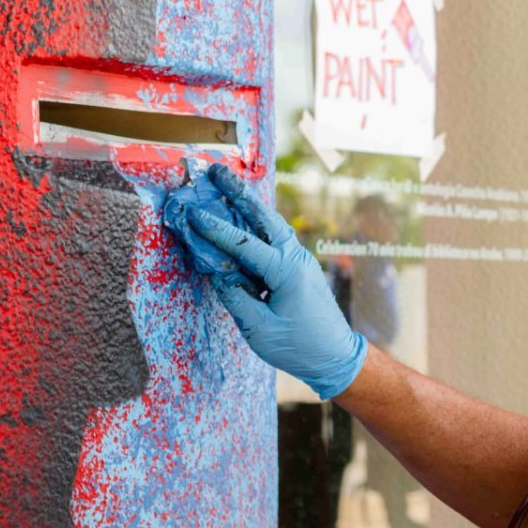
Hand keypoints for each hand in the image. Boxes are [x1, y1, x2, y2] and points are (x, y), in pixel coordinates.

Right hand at [163, 164, 366, 399]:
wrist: (336, 357)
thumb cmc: (300, 347)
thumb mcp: (259, 329)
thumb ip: (235, 297)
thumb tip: (217, 273)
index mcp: (286, 270)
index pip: (243, 243)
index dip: (215, 228)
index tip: (192, 213)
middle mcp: (295, 257)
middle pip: (263, 217)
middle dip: (239, 193)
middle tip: (217, 171)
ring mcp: (299, 260)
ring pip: (270, 225)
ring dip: (248, 205)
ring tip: (227, 185)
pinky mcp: (298, 268)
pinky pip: (274, 240)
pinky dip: (256, 226)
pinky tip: (242, 220)